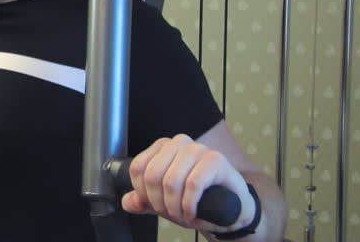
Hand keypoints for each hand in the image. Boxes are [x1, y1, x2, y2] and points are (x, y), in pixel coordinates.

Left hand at [121, 134, 255, 233]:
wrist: (232, 207)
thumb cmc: (197, 200)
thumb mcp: (164, 201)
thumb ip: (144, 201)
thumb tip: (127, 202)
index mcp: (163, 147)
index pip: (138, 168)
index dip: (142, 193)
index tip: (153, 206)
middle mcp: (179, 143)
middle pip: (153, 175)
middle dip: (158, 203)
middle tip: (170, 214)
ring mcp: (198, 149)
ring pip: (171, 181)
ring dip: (174, 207)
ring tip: (182, 216)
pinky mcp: (216, 160)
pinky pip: (193, 184)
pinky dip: (189, 205)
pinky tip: (192, 212)